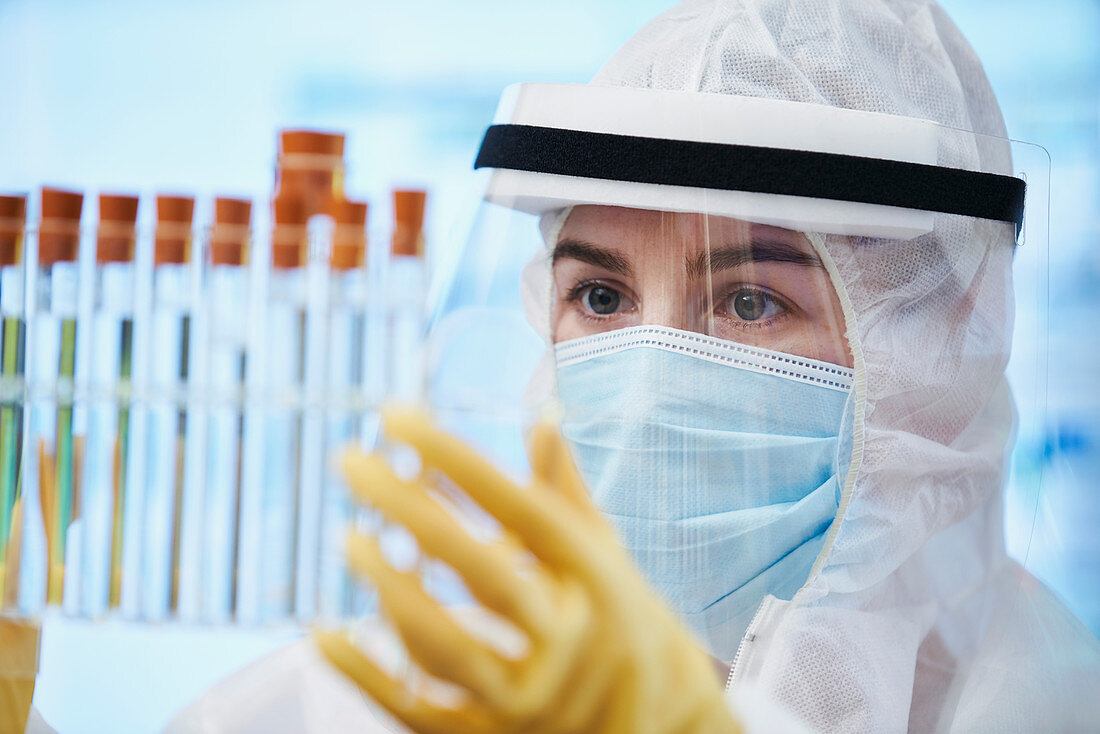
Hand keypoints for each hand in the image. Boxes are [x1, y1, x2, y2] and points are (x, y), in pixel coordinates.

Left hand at [315, 408, 741, 733]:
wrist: (645, 718)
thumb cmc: (612, 613)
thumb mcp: (599, 549)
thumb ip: (563, 487)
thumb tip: (543, 410)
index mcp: (593, 577)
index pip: (518, 507)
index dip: (455, 458)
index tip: (396, 416)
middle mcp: (566, 639)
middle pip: (480, 568)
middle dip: (410, 509)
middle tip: (353, 461)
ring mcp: (528, 696)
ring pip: (446, 644)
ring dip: (388, 587)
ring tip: (348, 536)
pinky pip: (416, 711)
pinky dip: (365, 674)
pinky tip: (322, 632)